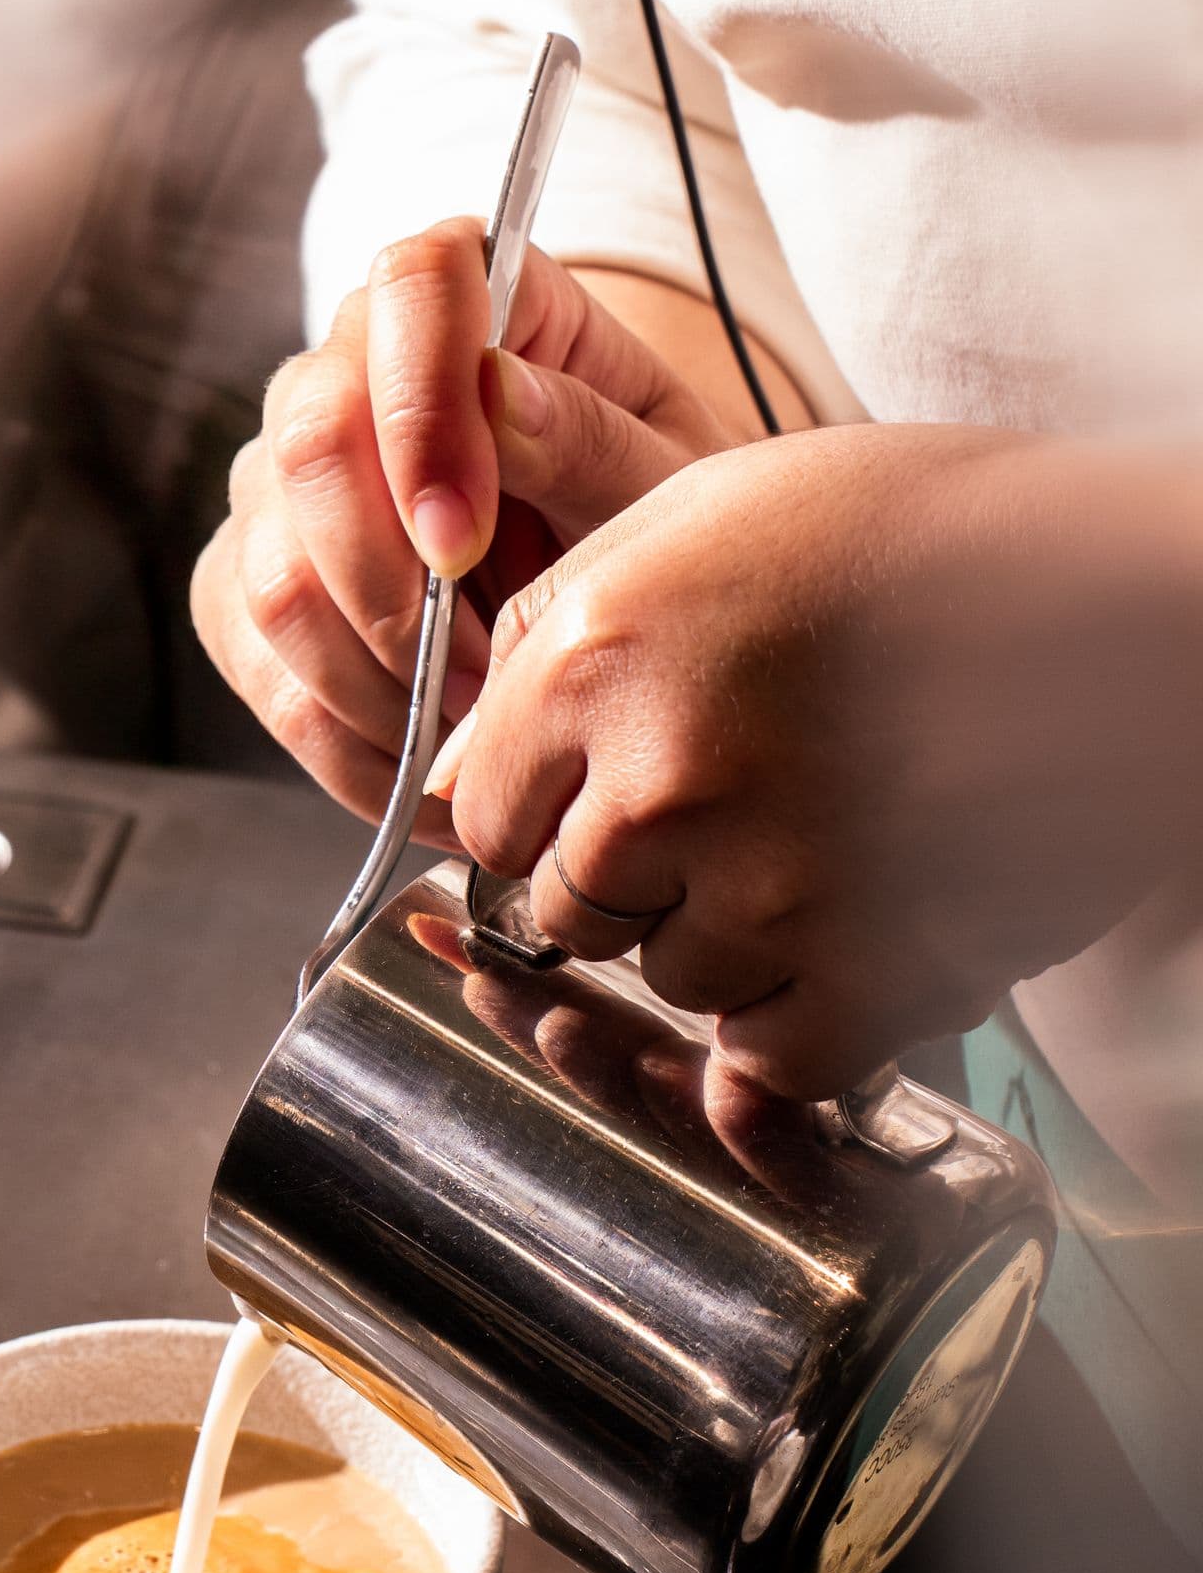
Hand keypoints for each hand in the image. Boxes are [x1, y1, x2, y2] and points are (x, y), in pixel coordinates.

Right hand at [189, 222, 742, 831]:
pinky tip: (429, 768)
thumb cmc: (652, 513)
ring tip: (477, 732)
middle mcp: (346, 368)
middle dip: (392, 593)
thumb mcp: (672, 480)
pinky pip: (260, 672)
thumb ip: (593, 440)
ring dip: (379, 686)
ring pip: (271, 581)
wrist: (620, 591)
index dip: (420, 415)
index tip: (467, 544)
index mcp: (469, 292)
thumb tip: (496, 398)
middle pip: (309, 446)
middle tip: (488, 680)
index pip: (411, 290)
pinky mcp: (247, 587)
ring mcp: (279, 483)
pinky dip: (348, 745)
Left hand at [427, 423, 1202, 1099]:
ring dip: (736, 940)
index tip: (612, 800)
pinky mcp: (868, 973)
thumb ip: (555, 638)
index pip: (488, 822)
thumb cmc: (916, 534)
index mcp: (598, 660)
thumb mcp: (703, 516)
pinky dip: (808, 1018)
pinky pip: (772, 1056)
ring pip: (677, 980)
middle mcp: (662, 781)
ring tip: (832, 842)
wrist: (1113, 591)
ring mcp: (763, 889)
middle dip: (641, 880)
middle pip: (575, 913)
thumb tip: (460, 768)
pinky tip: (858, 931)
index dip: (555, 816)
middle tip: (746, 808)